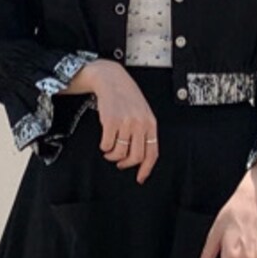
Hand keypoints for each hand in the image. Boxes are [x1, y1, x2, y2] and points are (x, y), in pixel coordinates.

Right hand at [68, 60, 158, 183]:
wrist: (112, 79)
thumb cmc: (127, 96)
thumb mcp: (142, 113)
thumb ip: (144, 132)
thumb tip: (140, 157)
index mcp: (150, 124)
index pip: (152, 153)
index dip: (146, 169)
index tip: (140, 178)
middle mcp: (140, 124)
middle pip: (135, 157)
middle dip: (126, 164)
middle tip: (120, 163)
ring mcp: (125, 123)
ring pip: (120, 153)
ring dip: (112, 156)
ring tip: (110, 150)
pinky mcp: (110, 121)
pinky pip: (106, 145)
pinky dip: (104, 147)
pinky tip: (104, 142)